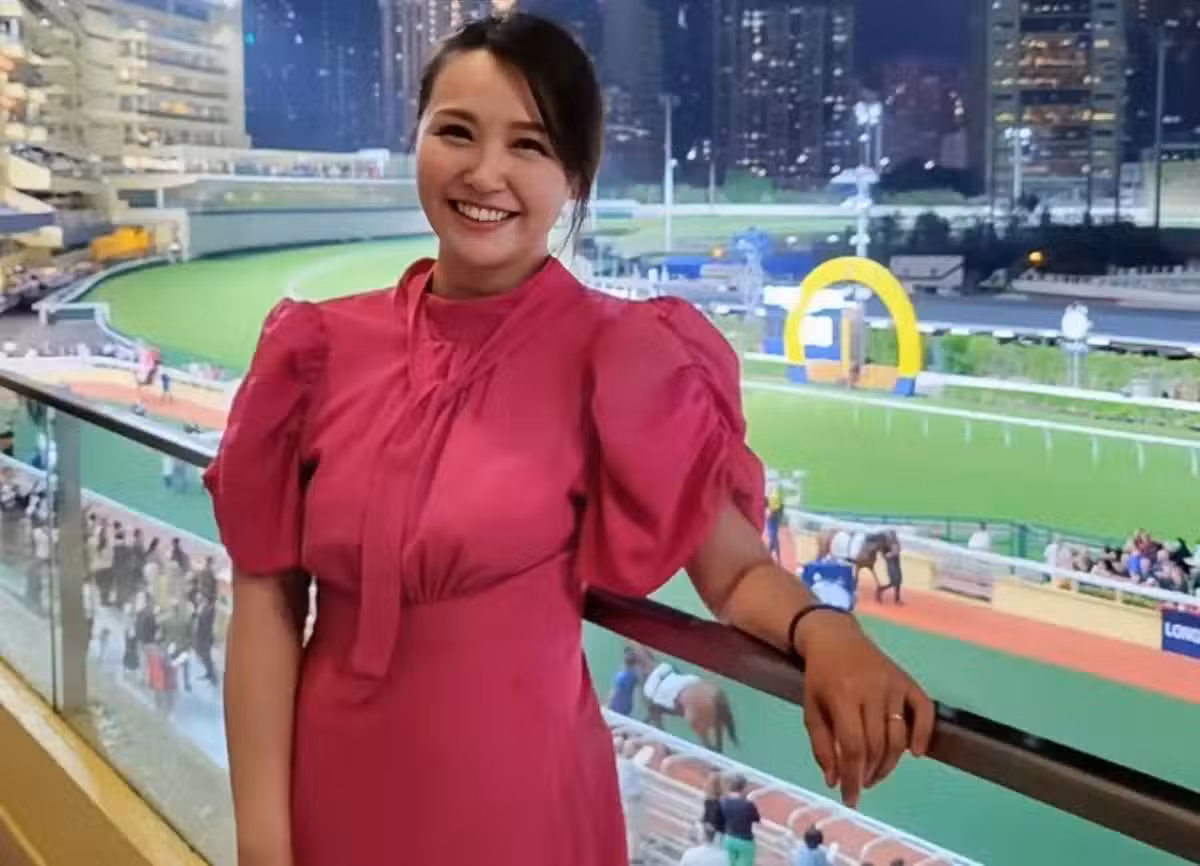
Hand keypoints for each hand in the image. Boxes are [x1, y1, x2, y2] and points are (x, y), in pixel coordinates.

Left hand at [795, 611, 933, 807]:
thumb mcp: (811, 709)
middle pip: (877, 744)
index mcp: (842, 696)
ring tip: (875, 774)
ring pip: (899, 735)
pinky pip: (924, 710)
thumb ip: (821, 746)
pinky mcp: (907, 680)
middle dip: (869, 773)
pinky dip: (923, 734)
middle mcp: (871, 690)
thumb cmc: (820, 676)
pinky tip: (916, 753)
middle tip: (861, 784)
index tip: (850, 798)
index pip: (853, 746)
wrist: (835, 637)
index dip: (852, 777)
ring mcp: (892, 684)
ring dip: (890, 763)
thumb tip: (835, 781)